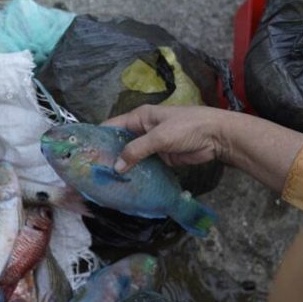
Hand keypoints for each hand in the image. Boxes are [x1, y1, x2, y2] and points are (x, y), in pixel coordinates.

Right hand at [103, 105, 228, 171]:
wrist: (218, 136)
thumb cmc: (188, 127)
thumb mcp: (159, 137)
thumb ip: (136, 151)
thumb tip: (116, 168)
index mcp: (139, 118)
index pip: (112, 127)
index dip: (98, 139)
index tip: (84, 153)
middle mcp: (142, 130)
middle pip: (119, 143)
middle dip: (107, 156)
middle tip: (91, 172)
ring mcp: (151, 145)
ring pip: (130, 157)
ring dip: (121, 167)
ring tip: (104, 181)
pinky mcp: (160, 158)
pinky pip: (143, 166)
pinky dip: (135, 173)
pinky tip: (125, 183)